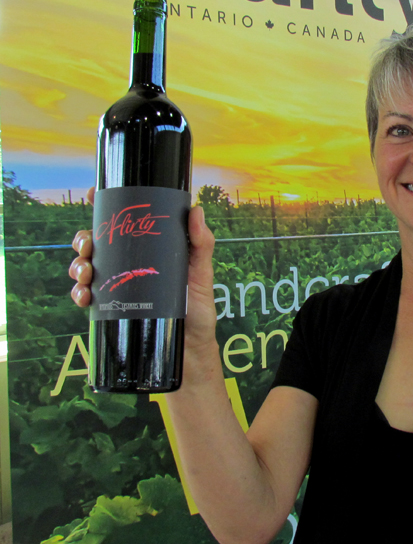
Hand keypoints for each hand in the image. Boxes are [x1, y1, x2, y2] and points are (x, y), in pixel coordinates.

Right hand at [68, 189, 218, 355]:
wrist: (191, 348)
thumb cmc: (198, 307)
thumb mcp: (202, 271)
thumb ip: (201, 242)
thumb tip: (196, 210)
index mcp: (146, 249)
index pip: (120, 222)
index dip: (103, 206)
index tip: (93, 195)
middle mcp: (127, 264)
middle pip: (95, 242)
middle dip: (84, 239)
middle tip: (89, 245)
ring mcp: (117, 285)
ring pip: (85, 267)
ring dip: (78, 265)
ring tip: (86, 272)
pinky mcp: (111, 308)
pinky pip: (86, 296)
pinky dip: (78, 293)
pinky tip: (84, 296)